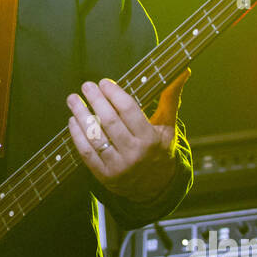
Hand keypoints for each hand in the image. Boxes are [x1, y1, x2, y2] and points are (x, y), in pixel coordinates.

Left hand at [66, 69, 189, 202]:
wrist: (155, 187)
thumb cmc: (160, 148)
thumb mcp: (168, 125)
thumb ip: (170, 97)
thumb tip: (183, 70)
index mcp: (151, 139)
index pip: (129, 111)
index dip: (114, 94)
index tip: (104, 82)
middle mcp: (135, 154)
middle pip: (110, 121)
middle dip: (95, 100)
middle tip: (86, 86)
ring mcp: (119, 167)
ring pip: (95, 137)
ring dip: (81, 115)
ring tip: (73, 100)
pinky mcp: (105, 176)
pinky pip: (87, 154)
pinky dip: (77, 136)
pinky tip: (73, 121)